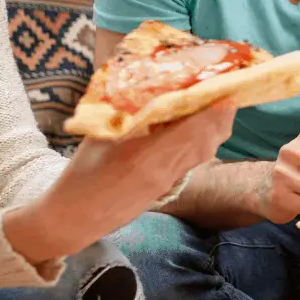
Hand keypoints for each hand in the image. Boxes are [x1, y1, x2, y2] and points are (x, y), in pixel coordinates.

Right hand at [5, 100, 237, 262]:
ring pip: (207, 149)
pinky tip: (192, 125)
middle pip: (211, 137)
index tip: (223, 81)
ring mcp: (171, 181)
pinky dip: (202, 139)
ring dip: (214, 124)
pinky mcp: (169, 187)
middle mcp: (168, 168)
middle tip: (220, 85)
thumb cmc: (82, 173)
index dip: (216, 104)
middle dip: (222, 110)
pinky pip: (195, 159)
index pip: (198, 126)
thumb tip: (145, 81)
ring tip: (209, 100)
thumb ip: (124, 111)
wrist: (76, 218)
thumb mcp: (99, 135)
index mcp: (150, 154)